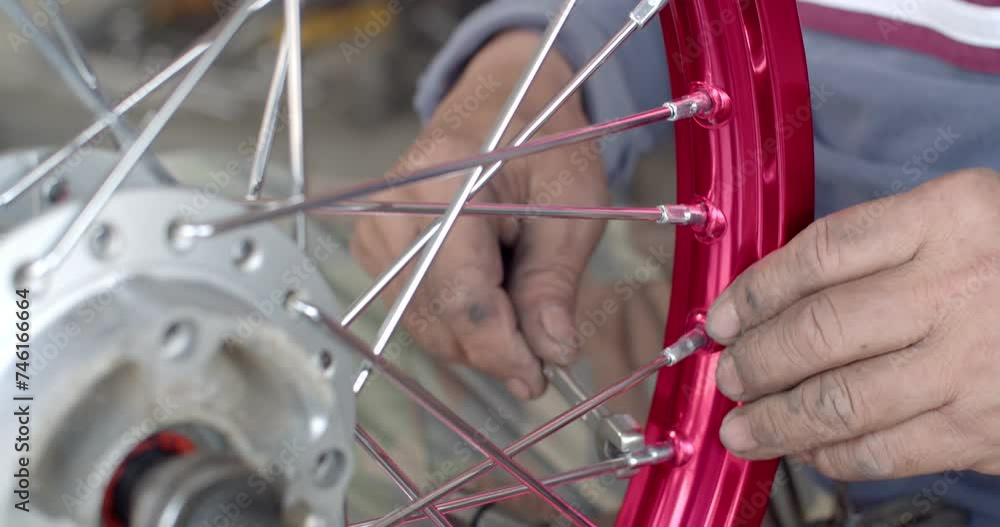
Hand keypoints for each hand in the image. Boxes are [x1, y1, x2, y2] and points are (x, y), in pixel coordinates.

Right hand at [351, 31, 607, 399]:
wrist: (501, 103)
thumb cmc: (542, 145)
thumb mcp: (571, 206)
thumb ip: (554, 280)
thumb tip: (551, 352)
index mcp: (444, 183)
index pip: (462, 295)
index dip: (500, 349)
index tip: (537, 378)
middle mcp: (392, 208)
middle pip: (438, 318)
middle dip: (492, 350)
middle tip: (540, 356)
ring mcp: (374, 229)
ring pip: (423, 324)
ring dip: (475, 339)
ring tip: (520, 307)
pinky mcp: (372, 248)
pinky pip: (413, 311)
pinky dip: (455, 322)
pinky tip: (489, 295)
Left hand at [706, 168, 999, 479]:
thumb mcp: (964, 220)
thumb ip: (882, 248)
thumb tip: (778, 298)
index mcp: (948, 217)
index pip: (819, 254)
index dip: (754, 292)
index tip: (719, 319)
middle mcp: (958, 287)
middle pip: (820, 330)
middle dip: (756, 361)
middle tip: (726, 376)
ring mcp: (975, 363)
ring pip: (843, 400)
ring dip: (777, 420)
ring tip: (741, 429)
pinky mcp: (987, 428)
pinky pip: (888, 449)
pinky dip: (835, 456)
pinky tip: (808, 451)